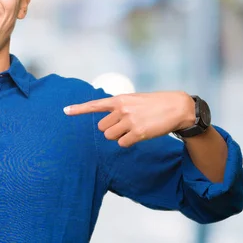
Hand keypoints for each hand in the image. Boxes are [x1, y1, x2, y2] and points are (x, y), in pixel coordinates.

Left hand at [64, 91, 194, 147]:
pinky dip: (128, 142)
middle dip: (111, 129)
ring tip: (134, 129)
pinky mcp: (138, 132)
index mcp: (119, 99)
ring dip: (119, 137)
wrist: (177, 107)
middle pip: (102, 128)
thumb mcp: (135, 100)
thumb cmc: (155, 104)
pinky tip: (140, 134)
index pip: (95, 105)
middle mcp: (122, 109)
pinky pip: (122, 143)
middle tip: (125, 125)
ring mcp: (129, 121)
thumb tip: (107, 123)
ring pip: (110, 137)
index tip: (65, 111)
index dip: (78, 109)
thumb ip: (120, 108)